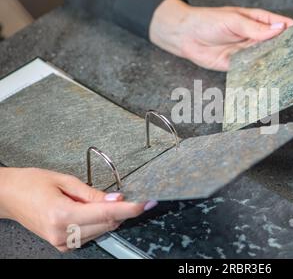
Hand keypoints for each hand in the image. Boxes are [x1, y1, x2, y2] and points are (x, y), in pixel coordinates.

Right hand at [0, 167, 156, 251]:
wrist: (8, 196)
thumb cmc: (31, 183)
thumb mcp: (64, 180)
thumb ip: (93, 193)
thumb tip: (117, 199)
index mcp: (63, 215)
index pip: (106, 214)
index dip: (130, 209)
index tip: (146, 203)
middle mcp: (63, 234)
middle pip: (108, 224)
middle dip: (122, 210)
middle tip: (130, 196)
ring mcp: (62, 242)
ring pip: (102, 230)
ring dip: (109, 216)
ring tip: (94, 199)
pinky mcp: (63, 245)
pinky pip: (92, 234)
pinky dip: (99, 221)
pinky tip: (90, 209)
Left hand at [150, 0, 292, 70]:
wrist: (185, 36)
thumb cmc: (208, 21)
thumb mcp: (234, 20)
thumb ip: (256, 28)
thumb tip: (280, 30)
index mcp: (257, 21)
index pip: (281, 25)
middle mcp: (255, 36)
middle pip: (277, 44)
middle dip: (287, 50)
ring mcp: (248, 51)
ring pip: (266, 58)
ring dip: (275, 63)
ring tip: (289, 70)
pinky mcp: (238, 65)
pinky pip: (252, 70)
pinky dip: (260, 74)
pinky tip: (268, 78)